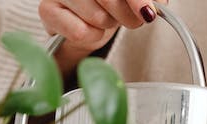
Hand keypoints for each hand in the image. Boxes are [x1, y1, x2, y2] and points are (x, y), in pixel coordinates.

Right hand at [38, 0, 166, 74]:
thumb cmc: (108, 6)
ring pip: (97, 17)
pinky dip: (92, 36)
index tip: (148, 13)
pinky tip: (89, 29)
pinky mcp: (47, 10)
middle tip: (133, 20)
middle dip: (127, 16)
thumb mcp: (132, 0)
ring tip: (104, 20)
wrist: (80, 24)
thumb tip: (159, 4)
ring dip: (108, 25)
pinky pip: (80, 32)